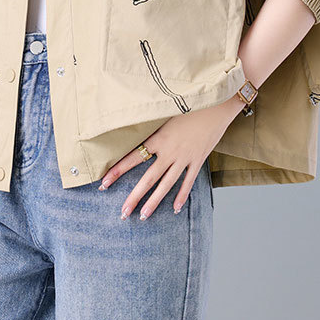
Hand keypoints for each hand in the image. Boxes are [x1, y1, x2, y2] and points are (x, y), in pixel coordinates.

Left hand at [98, 97, 240, 219]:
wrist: (216, 104)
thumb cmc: (188, 103)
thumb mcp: (165, 111)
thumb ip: (151, 122)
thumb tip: (134, 124)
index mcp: (158, 138)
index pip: (132, 158)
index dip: (117, 171)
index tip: (104, 183)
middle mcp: (169, 152)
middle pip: (148, 179)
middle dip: (134, 197)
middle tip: (123, 213)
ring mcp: (184, 158)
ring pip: (166, 185)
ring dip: (155, 202)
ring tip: (144, 216)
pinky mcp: (198, 160)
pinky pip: (188, 182)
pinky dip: (182, 196)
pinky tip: (175, 209)